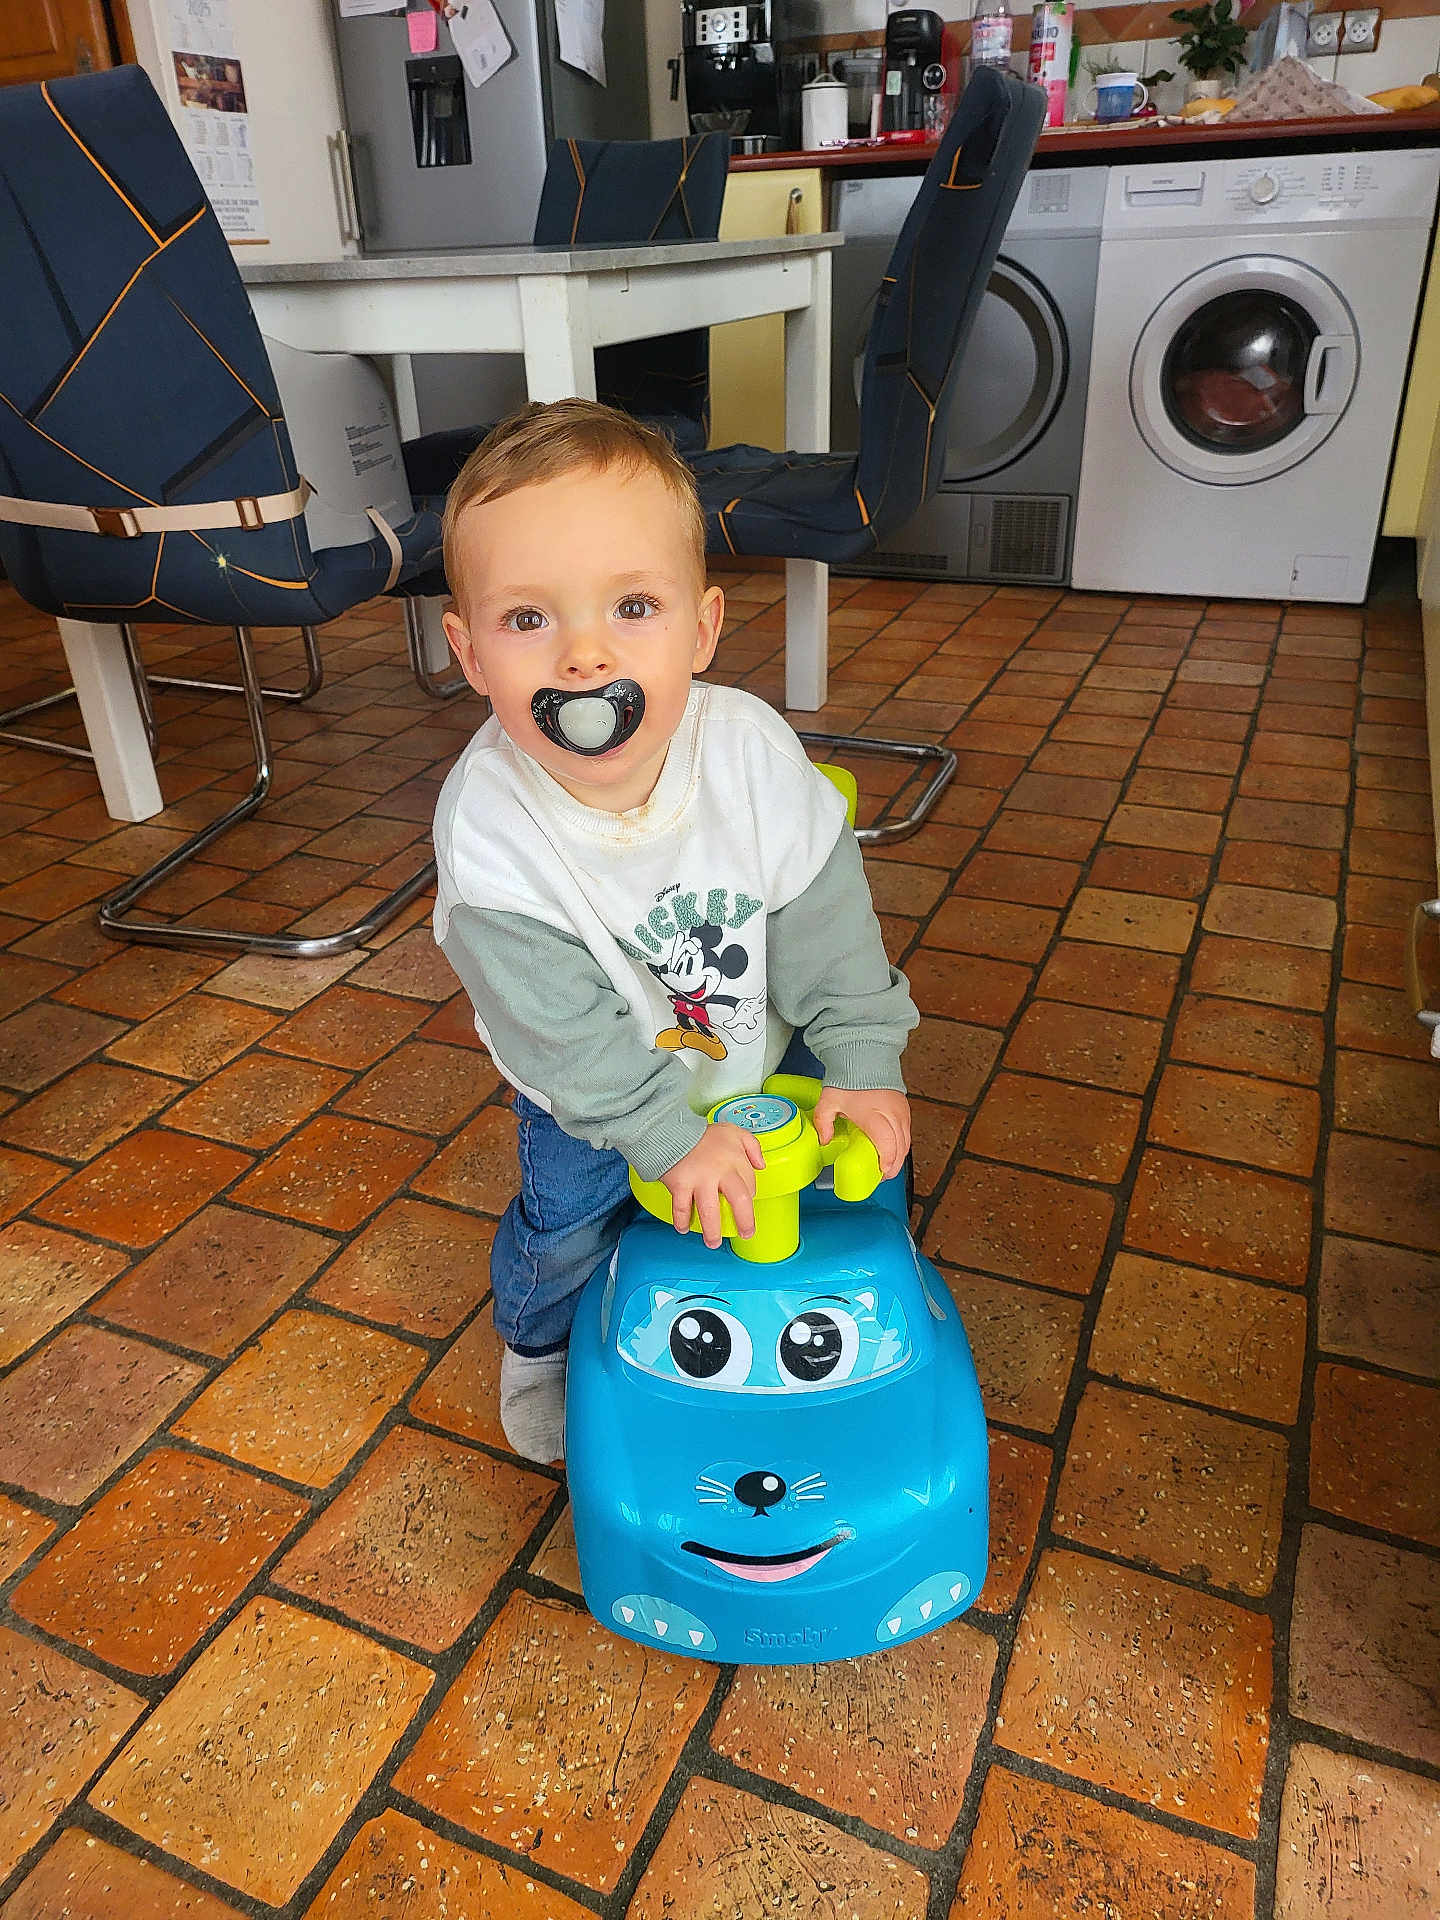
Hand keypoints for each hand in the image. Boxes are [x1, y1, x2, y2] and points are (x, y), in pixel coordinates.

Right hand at [660, 1122, 764, 1248]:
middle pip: (739, 1200)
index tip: (744, 1204)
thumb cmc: (703, 1135)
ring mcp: (699, 1180)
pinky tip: (684, 1228)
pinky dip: (682, 1221)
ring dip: (712, 1231)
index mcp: (734, 1160)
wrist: (670, 1131)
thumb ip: (752, 1146)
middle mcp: (719, 1172)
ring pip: (709, 1211)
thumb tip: (761, 1165)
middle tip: (745, 1233)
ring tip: (713, 1243)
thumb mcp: (733, 1132)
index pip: (749, 1185)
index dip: (749, 1198)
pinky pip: (681, 1208)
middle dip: (744, 1221)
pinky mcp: (679, 1184)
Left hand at [813, 1086, 910, 1181]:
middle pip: (900, 1148)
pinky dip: (902, 1144)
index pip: (887, 1145)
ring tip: (888, 1166)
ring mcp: (901, 1112)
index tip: (881, 1172)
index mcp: (873, 1115)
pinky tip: (893, 1149)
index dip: (887, 1162)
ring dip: (899, 1156)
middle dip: (893, 1165)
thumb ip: (823, 1123)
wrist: (866, 1055)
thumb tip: (824, 1140)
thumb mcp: (829, 1101)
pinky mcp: (905, 1108)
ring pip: (907, 1141)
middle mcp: (891, 1114)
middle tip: (883, 1175)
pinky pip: (907, 1132)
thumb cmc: (850, 1077)